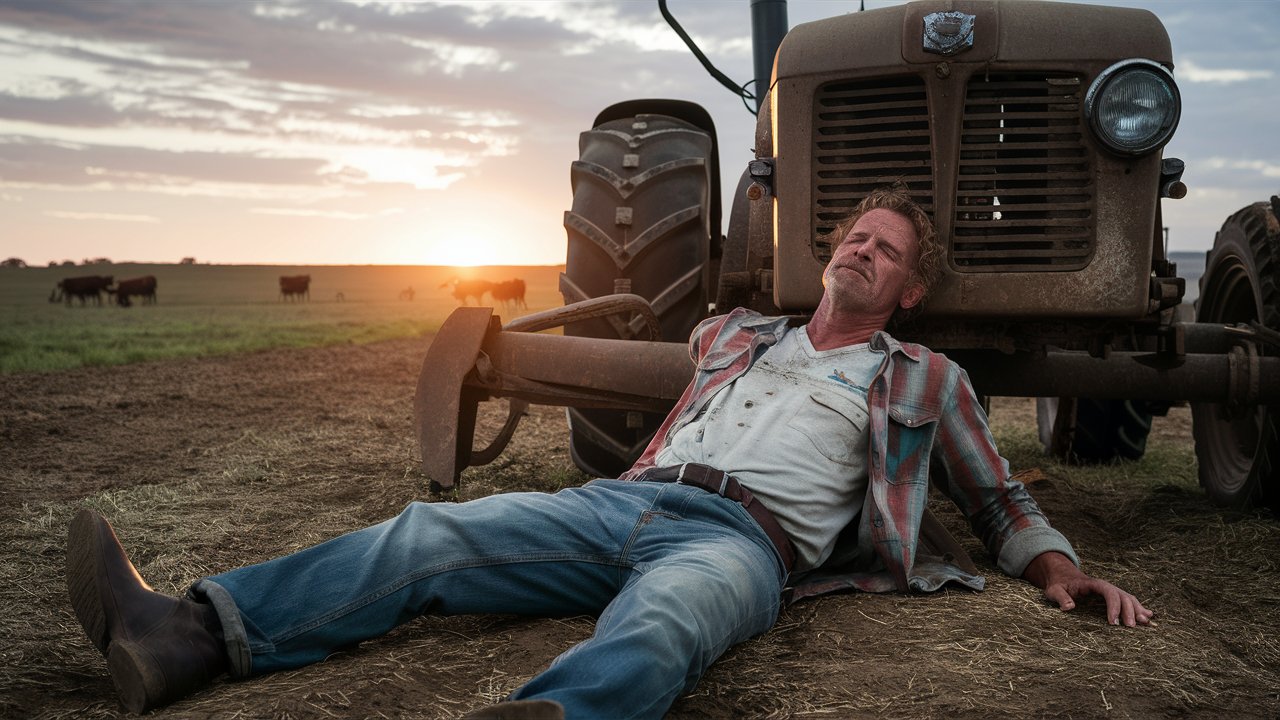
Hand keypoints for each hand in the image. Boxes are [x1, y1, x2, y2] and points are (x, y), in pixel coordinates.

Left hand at [1022, 551, 1153, 626]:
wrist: (1062, 577)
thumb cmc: (1058, 585)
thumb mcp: (1054, 590)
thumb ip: (1061, 597)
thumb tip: (1069, 607)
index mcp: (1093, 583)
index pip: (1108, 592)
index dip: (1113, 606)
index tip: (1113, 622)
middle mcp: (1105, 586)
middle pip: (1122, 596)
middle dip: (1129, 611)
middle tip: (1130, 628)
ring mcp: (1110, 591)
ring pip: (1128, 598)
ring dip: (1137, 610)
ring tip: (1144, 624)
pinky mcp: (1112, 598)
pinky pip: (1128, 601)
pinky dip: (1139, 608)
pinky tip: (1149, 617)